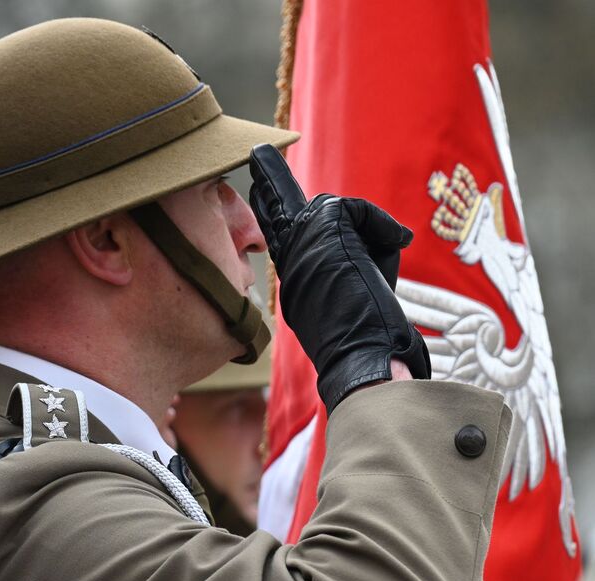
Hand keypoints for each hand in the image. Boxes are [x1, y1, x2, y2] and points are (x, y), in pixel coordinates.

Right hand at [248, 144, 429, 412]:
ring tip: (384, 258)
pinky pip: (352, 209)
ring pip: (333, 213)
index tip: (256, 178)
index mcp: (295, 286)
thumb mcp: (353, 305)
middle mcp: (289, 265)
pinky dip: (379, 226)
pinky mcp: (318, 232)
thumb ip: (351, 273)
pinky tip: (394, 242)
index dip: (268, 205)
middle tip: (258, 154)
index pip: (278, 238)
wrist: (363, 355)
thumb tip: (390, 236)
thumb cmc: (368, 341)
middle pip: (297, 215)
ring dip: (366, 231)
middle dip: (273, 184)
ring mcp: (299, 247)